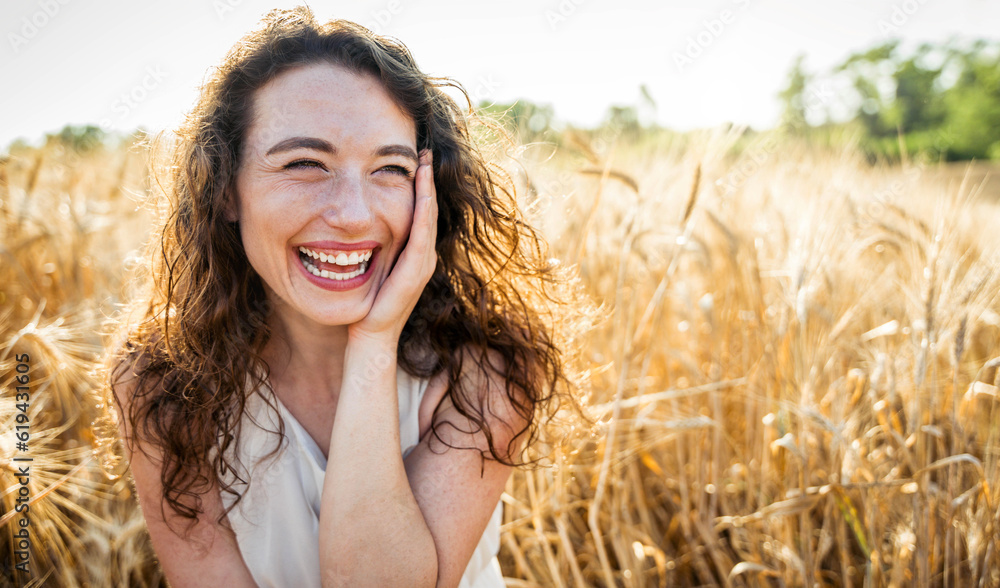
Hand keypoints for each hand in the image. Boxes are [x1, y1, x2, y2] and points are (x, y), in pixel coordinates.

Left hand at [348, 149, 437, 345]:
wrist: (369, 337)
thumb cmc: (365, 307)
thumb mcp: (369, 270)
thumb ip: (370, 249)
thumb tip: (351, 228)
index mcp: (413, 254)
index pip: (420, 212)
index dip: (419, 185)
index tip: (415, 160)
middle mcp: (423, 256)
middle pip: (429, 209)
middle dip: (427, 180)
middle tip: (426, 151)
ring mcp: (422, 263)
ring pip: (428, 217)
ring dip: (427, 188)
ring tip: (425, 162)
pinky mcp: (416, 270)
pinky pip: (421, 233)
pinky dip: (423, 209)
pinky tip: (421, 190)